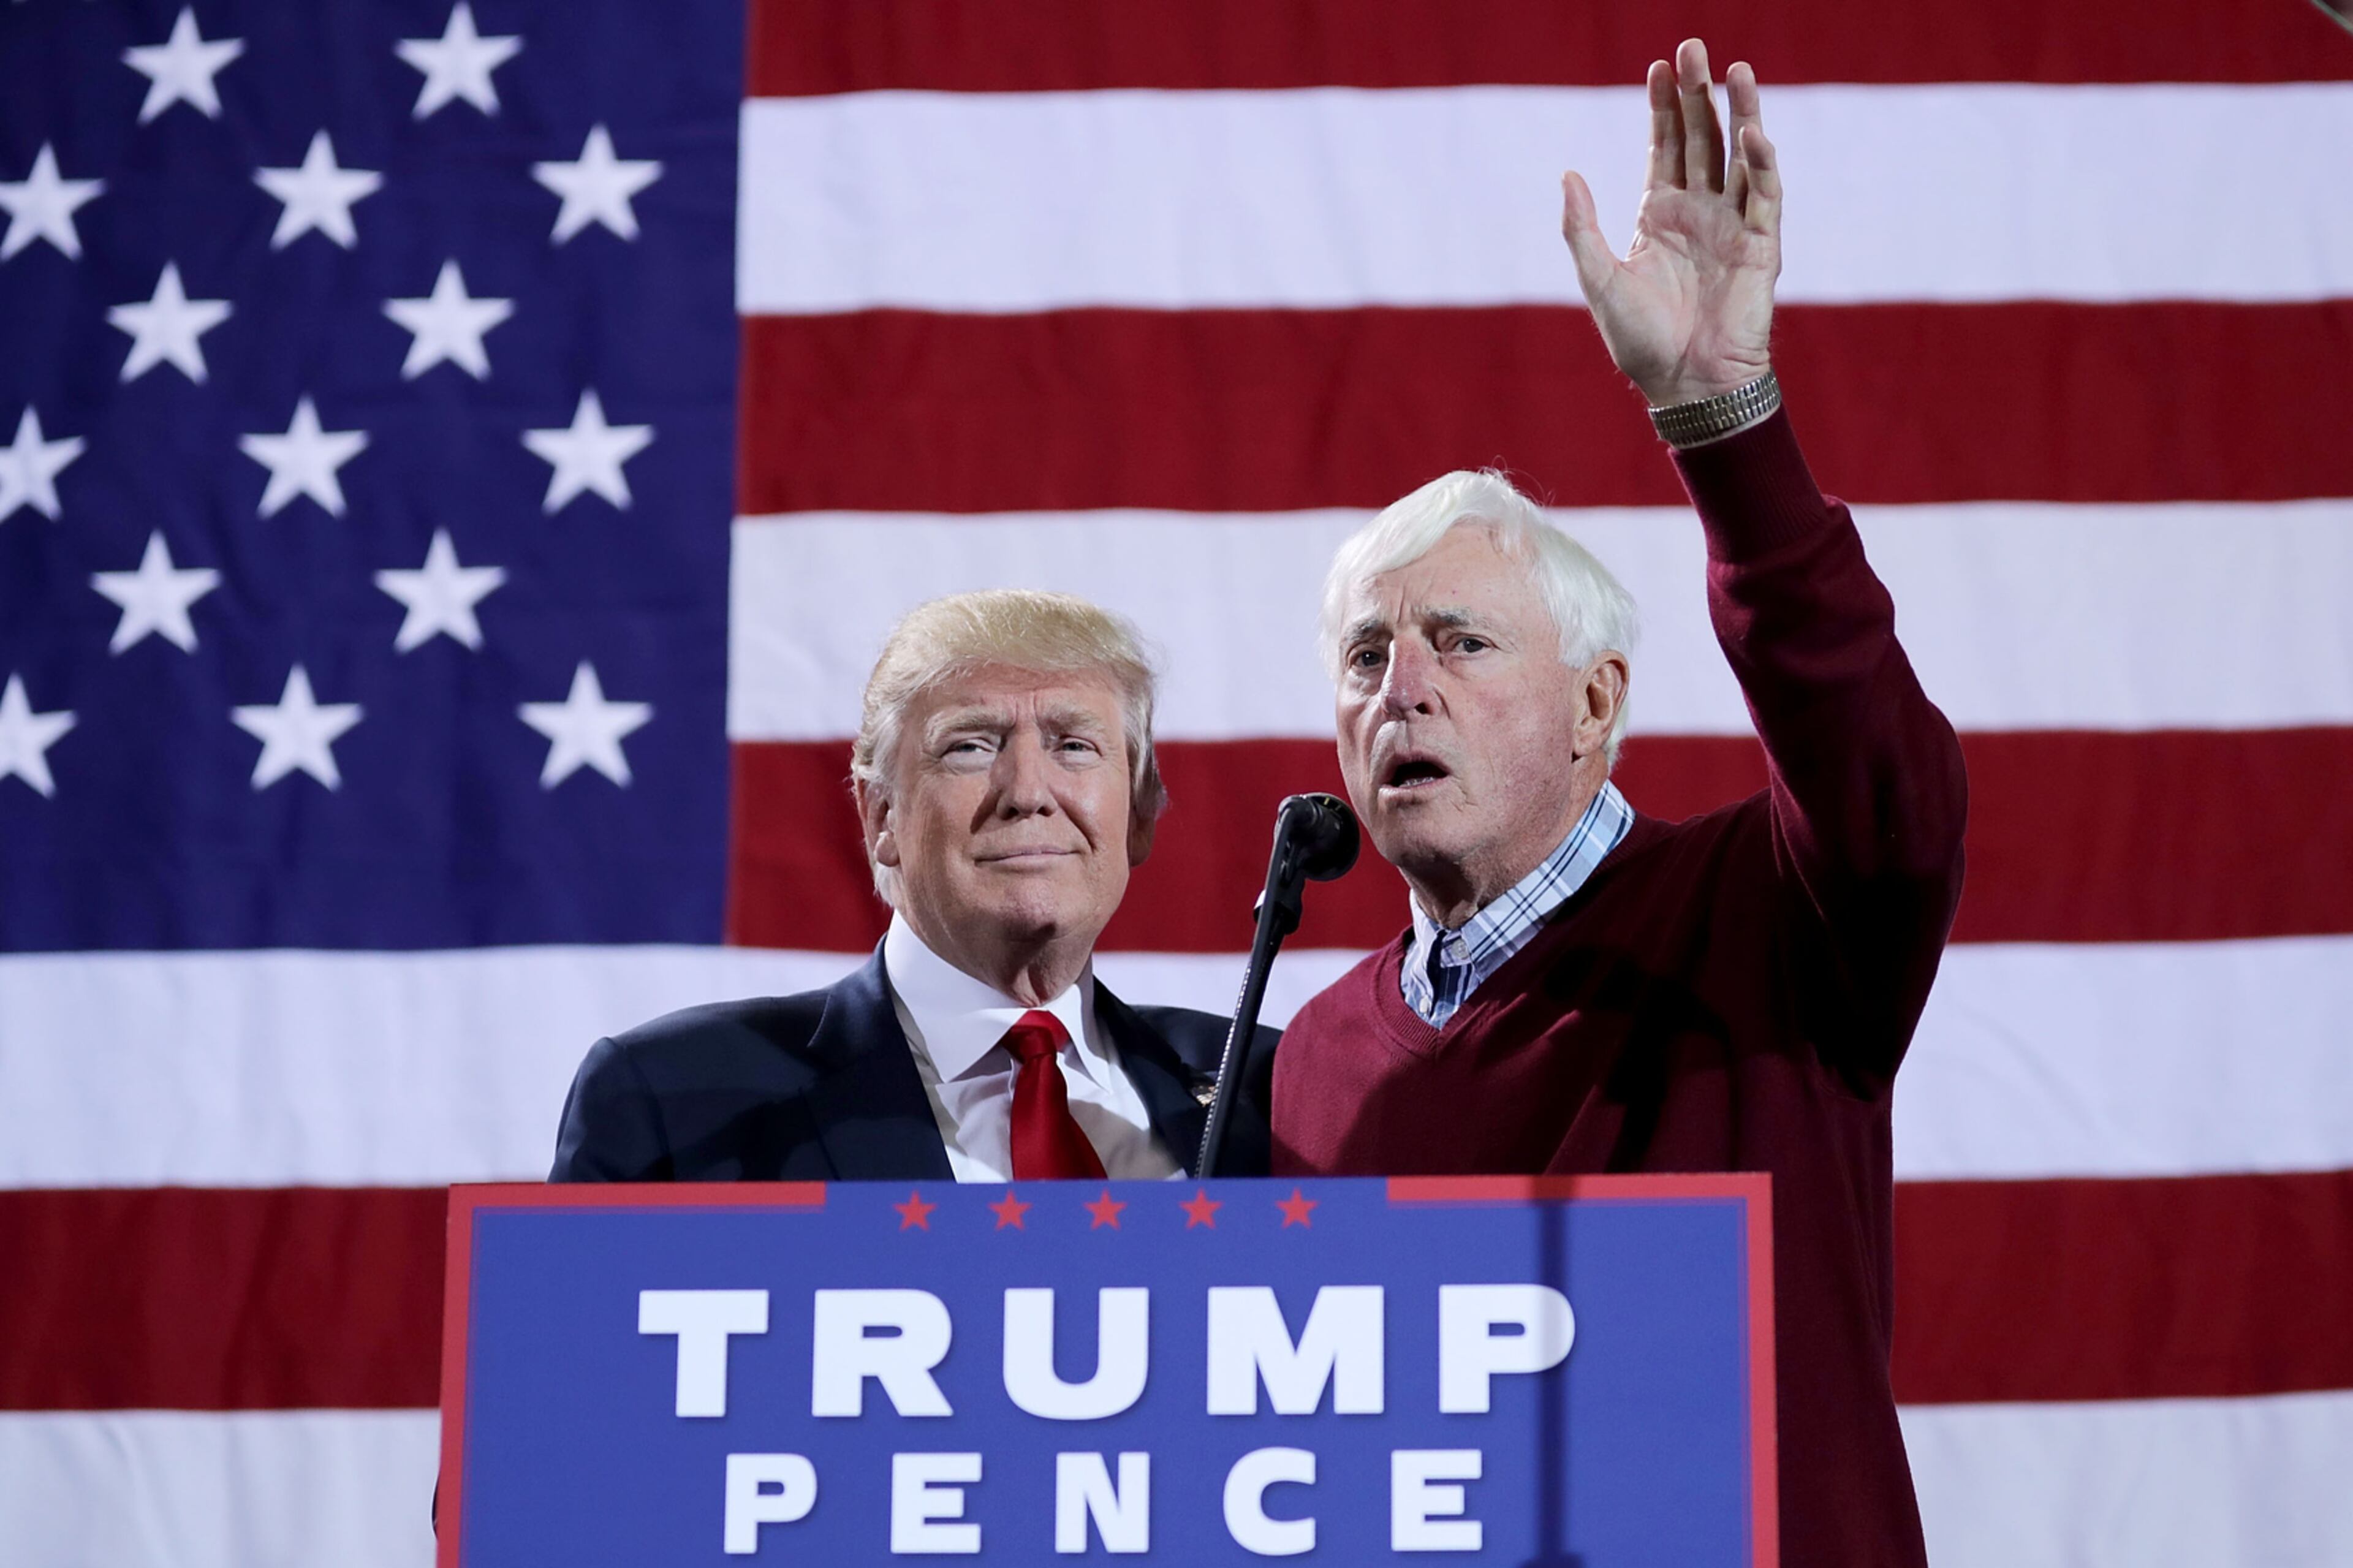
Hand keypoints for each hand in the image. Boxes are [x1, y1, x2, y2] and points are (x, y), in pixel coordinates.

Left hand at [1561, 40, 1780, 407]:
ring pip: (1739, 156)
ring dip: (1739, 113)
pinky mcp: (1761, 247)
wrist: (1685, 386)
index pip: (1666, 147)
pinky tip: (1752, 132)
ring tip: (1735, 69)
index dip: (1664, 107)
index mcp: (1660, 216)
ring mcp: (1732, 226)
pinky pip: (1764, 196)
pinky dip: (1762, 164)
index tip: (1660, 66)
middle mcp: (1699, 212)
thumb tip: (1566, 173)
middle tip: (1694, 47)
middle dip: (1698, 94)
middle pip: (1702, 138)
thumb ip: (1581, 228)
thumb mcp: (1599, 279)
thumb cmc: (1640, 342)